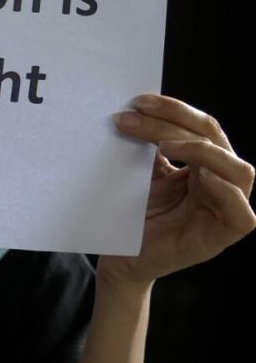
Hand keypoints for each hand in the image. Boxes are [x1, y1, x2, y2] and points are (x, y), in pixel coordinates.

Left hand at [102, 95, 254, 287]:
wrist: (119, 260)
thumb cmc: (130, 219)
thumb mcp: (138, 177)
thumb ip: (146, 150)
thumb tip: (137, 112)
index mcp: (203, 165)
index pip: (201, 128)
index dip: (174, 110)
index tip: (138, 102)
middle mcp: (219, 182)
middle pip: (215, 140)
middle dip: (176, 122)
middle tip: (135, 115)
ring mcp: (225, 209)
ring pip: (238, 171)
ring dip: (203, 151)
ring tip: (164, 145)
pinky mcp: (223, 237)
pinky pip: (242, 215)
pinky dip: (227, 194)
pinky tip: (201, 178)